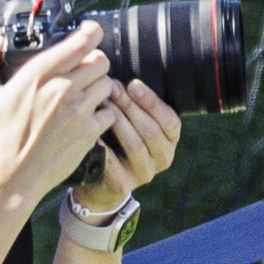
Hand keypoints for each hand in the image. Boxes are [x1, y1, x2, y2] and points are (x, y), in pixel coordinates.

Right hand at [0, 26, 119, 199]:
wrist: (13, 178)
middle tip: (85, 70)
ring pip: (108, 84)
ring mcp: (79, 112)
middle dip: (94, 62)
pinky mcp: (89, 132)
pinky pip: (110, 112)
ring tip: (86, 94)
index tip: (90, 32)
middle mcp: (62, 89)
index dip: (91, 32)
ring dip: (99, 86)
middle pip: (100, 60)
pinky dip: (103, 112)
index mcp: (37, 75)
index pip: (80, 43)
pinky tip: (88, 116)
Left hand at [69, 80, 181, 218]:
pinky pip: (114, 163)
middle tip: (111, 88)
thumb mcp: (132, 123)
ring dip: (118, 122)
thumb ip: (135, 104)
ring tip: (102, 104)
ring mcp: (145, 174)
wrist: (100, 181)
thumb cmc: (117, 142)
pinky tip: (93, 132)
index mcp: (170, 140)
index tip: (133, 84)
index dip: (152, 102)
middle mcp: (163, 158)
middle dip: (130, 106)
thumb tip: (121, 78)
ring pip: (135, 144)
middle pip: (151, 130)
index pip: (170, 120)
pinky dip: (103, 146)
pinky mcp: (124, 185)